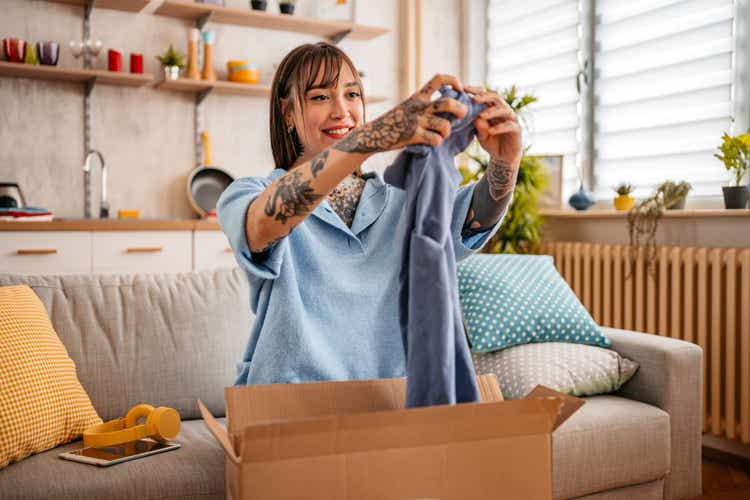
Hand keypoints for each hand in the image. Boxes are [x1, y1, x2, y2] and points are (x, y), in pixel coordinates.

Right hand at [333, 73, 467, 153]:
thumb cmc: (394, 122)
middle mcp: (418, 106)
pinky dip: (437, 142)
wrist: (373, 134)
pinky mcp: (413, 135)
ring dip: (448, 131)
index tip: (460, 88)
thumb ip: (424, 104)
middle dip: (460, 109)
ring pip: (444, 125)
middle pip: (448, 103)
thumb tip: (448, 106)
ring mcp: (416, 121)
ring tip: (443, 134)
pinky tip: (432, 142)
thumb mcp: (408, 106)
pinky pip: (435, 139)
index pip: (438, 79)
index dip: (453, 80)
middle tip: (463, 115)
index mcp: (418, 96)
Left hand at [466, 86, 521, 168]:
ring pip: (504, 109)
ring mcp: (511, 119)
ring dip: (492, 111)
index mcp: (493, 108)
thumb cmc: (491, 141)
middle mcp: (503, 110)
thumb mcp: (480, 134)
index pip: (485, 95)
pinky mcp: (517, 129)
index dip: (476, 91)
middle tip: (474, 99)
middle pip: (496, 97)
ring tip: (481, 116)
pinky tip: (491, 131)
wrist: (503, 157)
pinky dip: (500, 127)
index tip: (464, 89)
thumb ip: (477, 125)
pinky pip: (509, 125)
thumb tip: (474, 117)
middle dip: (484, 97)